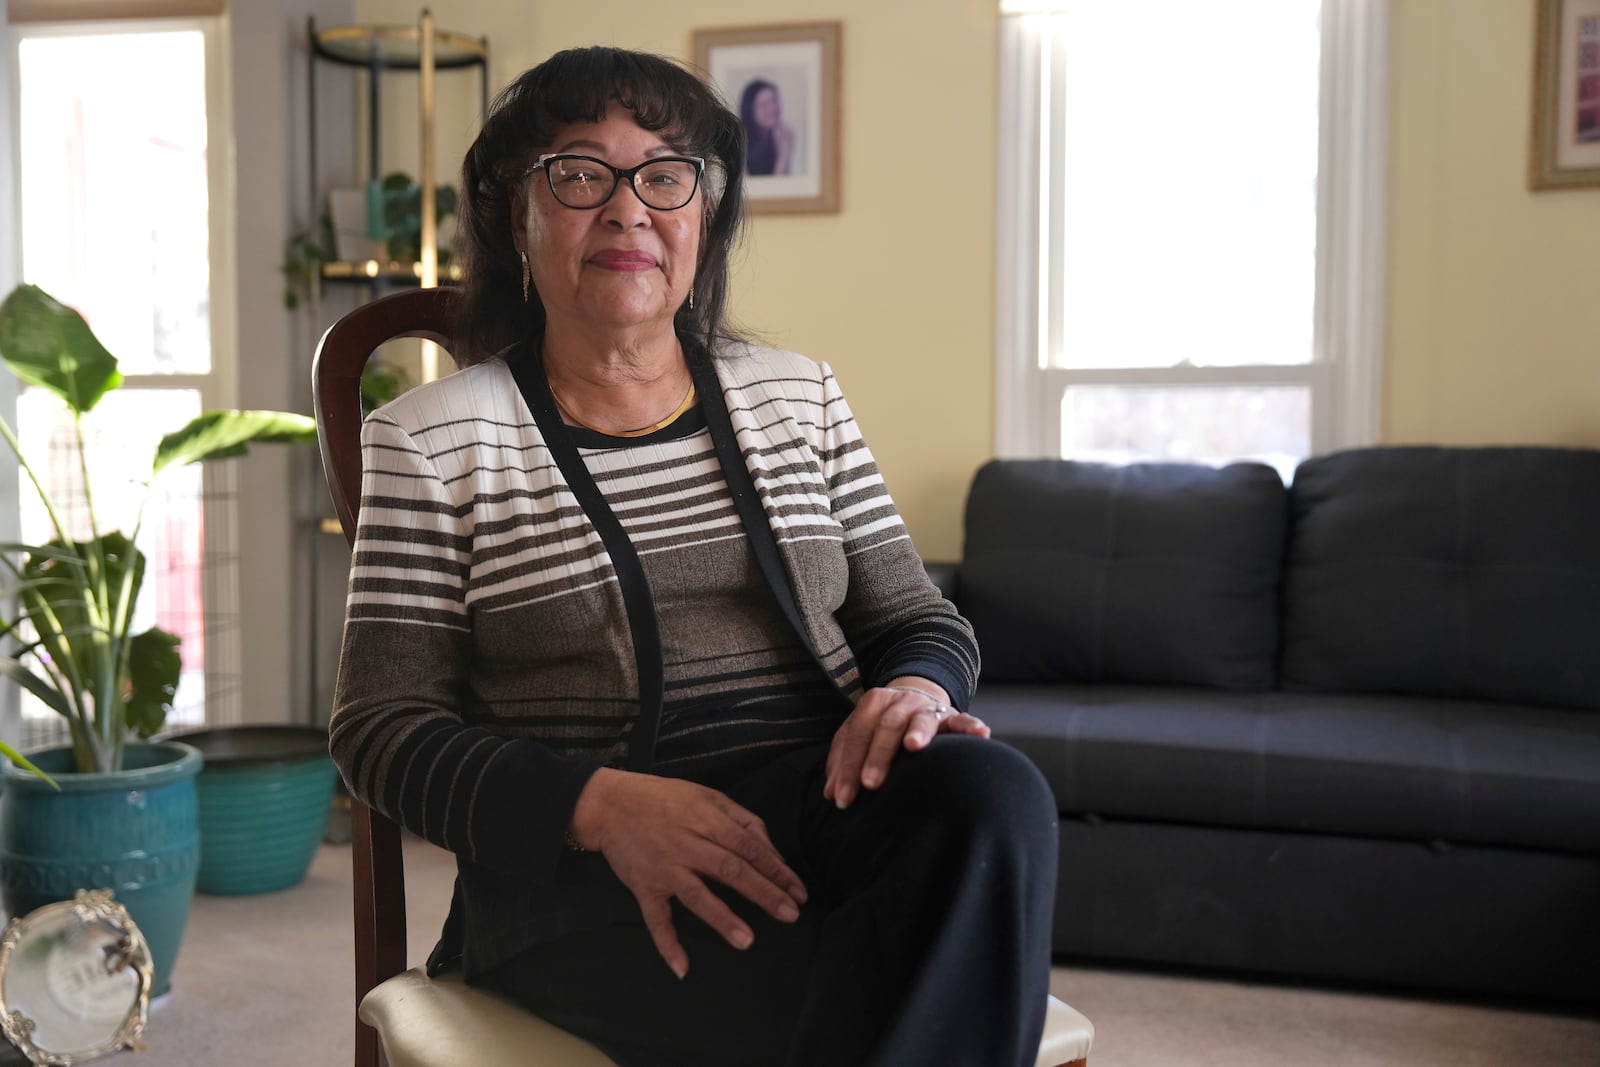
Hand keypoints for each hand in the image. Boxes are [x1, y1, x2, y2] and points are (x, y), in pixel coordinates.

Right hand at [569, 768, 808, 978]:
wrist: (610, 804)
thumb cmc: (665, 798)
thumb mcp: (707, 796)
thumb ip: (742, 820)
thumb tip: (772, 852)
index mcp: (706, 819)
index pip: (748, 847)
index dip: (776, 869)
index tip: (798, 890)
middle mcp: (687, 844)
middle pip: (731, 870)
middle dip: (763, 893)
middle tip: (790, 914)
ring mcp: (664, 868)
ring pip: (696, 895)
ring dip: (722, 919)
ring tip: (747, 941)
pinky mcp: (643, 887)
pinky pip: (655, 919)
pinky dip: (667, 944)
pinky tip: (682, 968)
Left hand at [823, 677, 990, 809]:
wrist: (916, 698)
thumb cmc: (883, 727)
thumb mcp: (861, 736)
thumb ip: (844, 761)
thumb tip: (832, 794)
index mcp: (873, 703)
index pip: (856, 734)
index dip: (848, 766)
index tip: (843, 797)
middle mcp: (901, 702)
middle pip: (886, 726)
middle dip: (877, 756)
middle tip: (871, 783)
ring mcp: (928, 707)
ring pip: (922, 719)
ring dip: (917, 731)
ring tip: (913, 746)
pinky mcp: (953, 716)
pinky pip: (964, 720)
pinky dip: (972, 726)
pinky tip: (981, 735)